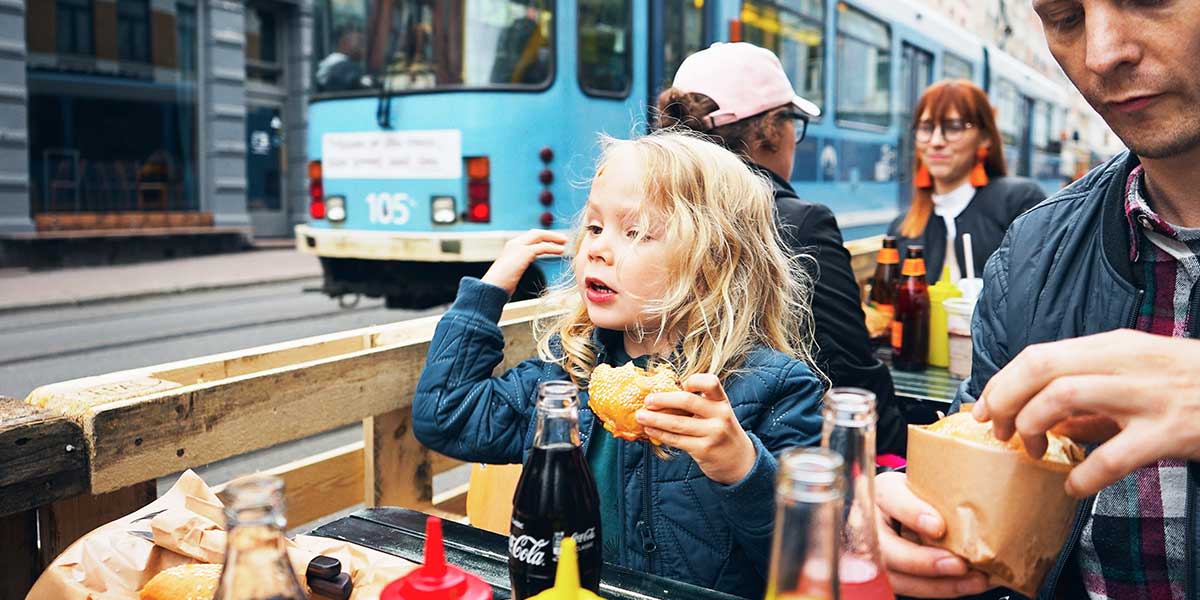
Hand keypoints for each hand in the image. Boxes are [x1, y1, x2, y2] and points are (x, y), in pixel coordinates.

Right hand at [481, 230, 567, 294]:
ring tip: (565, 242)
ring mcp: (518, 246)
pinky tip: (561, 250)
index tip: (554, 242)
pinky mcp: (524, 253)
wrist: (491, 288)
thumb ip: (516, 268)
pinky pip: (542, 247)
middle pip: (536, 233)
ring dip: (554, 238)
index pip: (529, 237)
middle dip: (550, 235)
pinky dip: (553, 247)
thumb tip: (518, 272)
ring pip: (540, 236)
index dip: (543, 238)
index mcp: (510, 247)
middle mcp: (514, 243)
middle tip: (563, 239)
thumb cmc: (499, 286)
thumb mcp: (510, 273)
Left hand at [634, 374, 755, 484]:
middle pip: (688, 401)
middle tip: (647, 400)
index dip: (694, 381)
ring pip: (677, 423)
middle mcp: (720, 415)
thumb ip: (699, 404)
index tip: (680, 384)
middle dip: (663, 399)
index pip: (710, 382)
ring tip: (640, 416)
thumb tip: (663, 395)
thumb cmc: (721, 432)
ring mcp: (712, 433)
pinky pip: (677, 440)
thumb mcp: (717, 414)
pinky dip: (660, 434)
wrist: (740, 461)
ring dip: (655, 419)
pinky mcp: (704, 450)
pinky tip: (650, 431)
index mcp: (722, 401)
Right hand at [874, 472, 989, 596]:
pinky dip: (939, 589)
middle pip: (886, 549)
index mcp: (880, 492)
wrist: (905, 508)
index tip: (938, 526)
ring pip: (897, 577)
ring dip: (937, 584)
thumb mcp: (924, 485)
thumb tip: (973, 515)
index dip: (912, 513)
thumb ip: (938, 497)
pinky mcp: (887, 574)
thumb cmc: (917, 495)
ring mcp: (873, 552)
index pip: (889, 498)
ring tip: (972, 581)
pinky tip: (963, 585)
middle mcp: (869, 523)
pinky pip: (909, 587)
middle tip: (959, 565)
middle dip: (922, 561)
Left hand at [973, 329, 1199, 496]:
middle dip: (1004, 400)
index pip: (1038, 355)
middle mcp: (1125, 363)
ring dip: (1033, 427)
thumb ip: (1091, 393)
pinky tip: (1074, 487)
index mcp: (1113, 346)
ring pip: (1064, 397)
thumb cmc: (1191, 384)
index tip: (983, 410)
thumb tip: (1048, 421)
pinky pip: (1113, 455)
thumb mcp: (1138, 374)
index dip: (1001, 382)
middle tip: (998, 432)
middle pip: (1041, 369)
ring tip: (1030, 453)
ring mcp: (1148, 396)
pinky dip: (1083, 474)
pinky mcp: (1170, 432)